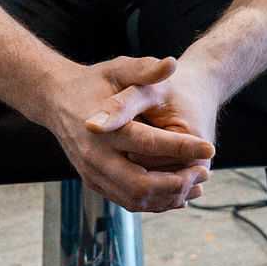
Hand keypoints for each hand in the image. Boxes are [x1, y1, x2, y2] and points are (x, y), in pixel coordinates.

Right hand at [45, 55, 215, 214]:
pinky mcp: (93, 182)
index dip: (181, 147)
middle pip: (140, 183)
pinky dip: (154, 202)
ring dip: (168, 197)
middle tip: (203, 173)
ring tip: (196, 184)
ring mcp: (92, 173)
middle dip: (177, 182)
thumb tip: (172, 63)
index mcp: (102, 126)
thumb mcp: (119, 68)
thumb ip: (145, 69)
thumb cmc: (94, 82)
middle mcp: (94, 155)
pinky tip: (178, 193)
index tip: (210, 148)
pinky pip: (126, 201)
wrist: (56, 99)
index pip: (148, 142)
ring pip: (134, 198)